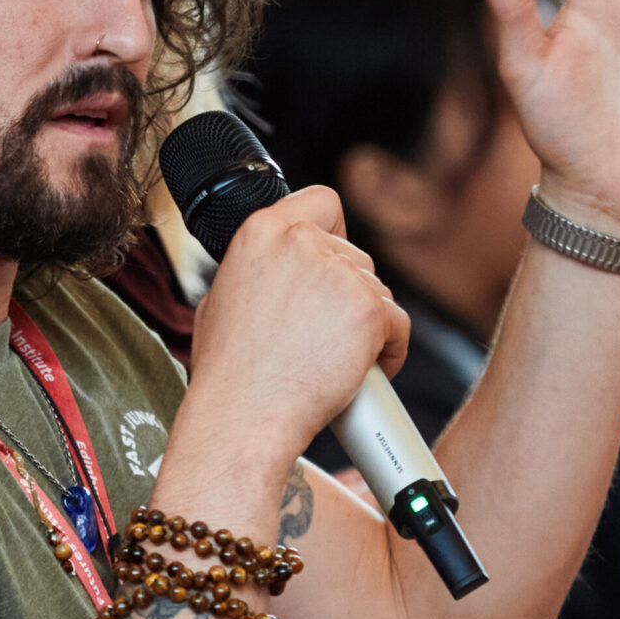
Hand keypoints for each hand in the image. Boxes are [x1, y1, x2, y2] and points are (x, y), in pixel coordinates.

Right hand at [186, 184, 407, 461]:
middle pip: (355, 254)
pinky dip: (389, 350)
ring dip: (368, 324)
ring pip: (377, 290)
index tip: (332, 261)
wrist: (244, 417)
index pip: (321, 201)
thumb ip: (259, 269)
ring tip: (339, 360)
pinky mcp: (368, 310)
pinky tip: (365, 372)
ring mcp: (338, 274)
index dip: (334, 231)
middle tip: (328, 334)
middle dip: (349, 294)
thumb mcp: (222, 299)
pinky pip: (398, 323)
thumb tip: (279, 269)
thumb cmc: (229, 373)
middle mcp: (300, 242)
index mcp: (260, 233)